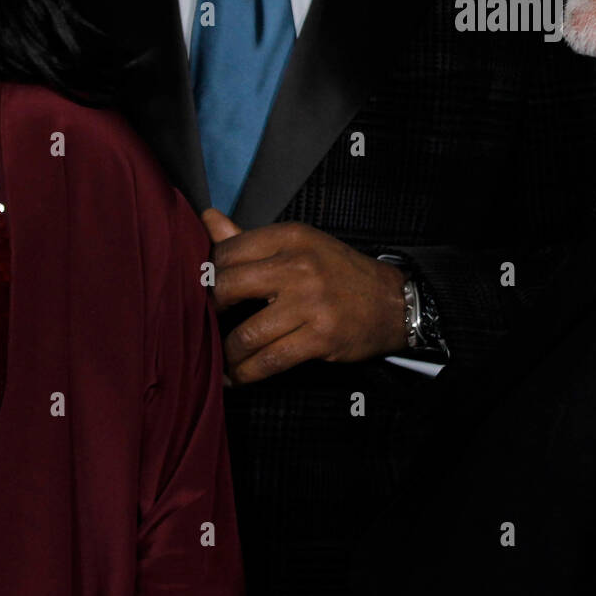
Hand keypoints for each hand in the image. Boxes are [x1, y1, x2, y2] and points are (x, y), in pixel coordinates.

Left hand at [201, 210, 408, 385]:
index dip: (207, 276)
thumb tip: (207, 217)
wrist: (391, 301)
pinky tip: (237, 378)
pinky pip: (269, 361)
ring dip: (226, 353)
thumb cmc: (338, 273)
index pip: (227, 252)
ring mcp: (310, 303)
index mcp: (291, 237)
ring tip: (222, 358)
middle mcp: (299, 266)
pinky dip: (245, 374)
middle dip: (210, 312)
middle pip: (228, 288)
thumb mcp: (299, 245)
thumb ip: (249, 238)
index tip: (204, 292)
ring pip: (245, 334)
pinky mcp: (319, 337)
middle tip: (208, 323)